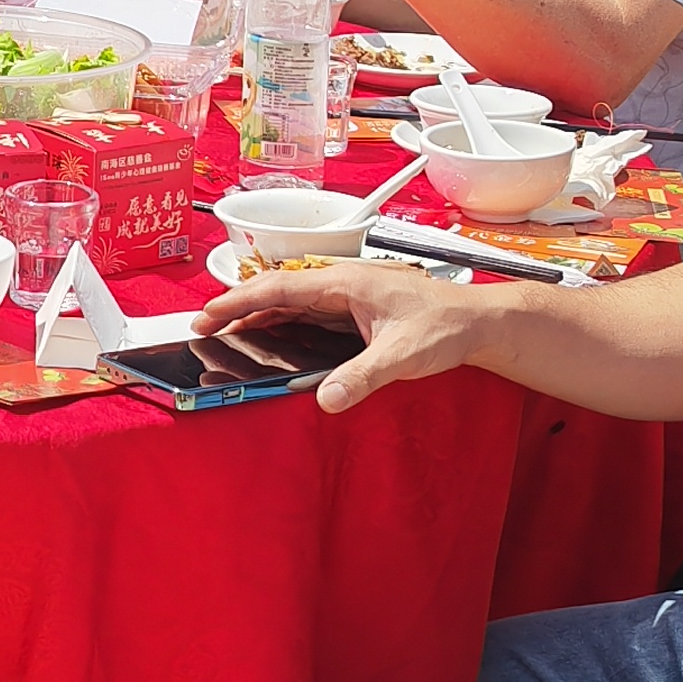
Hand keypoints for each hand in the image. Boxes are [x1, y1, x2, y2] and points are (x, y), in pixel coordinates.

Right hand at [194, 258, 486, 412]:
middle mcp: (340, 283)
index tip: (207, 316)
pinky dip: (280, 322)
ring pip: (289, 300)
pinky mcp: (355, 309)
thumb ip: (362, 377)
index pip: (277, 289)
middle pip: (275, 291)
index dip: (237, 302)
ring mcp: (347, 295)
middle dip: (237, 306)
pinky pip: (306, 312)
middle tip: (204, 327)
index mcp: (344, 282)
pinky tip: (271, 336)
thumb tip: (325, 398)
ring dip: (257, 314)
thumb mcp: (402, 355)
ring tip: (226, 332)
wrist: (477, 321)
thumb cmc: (446, 326)